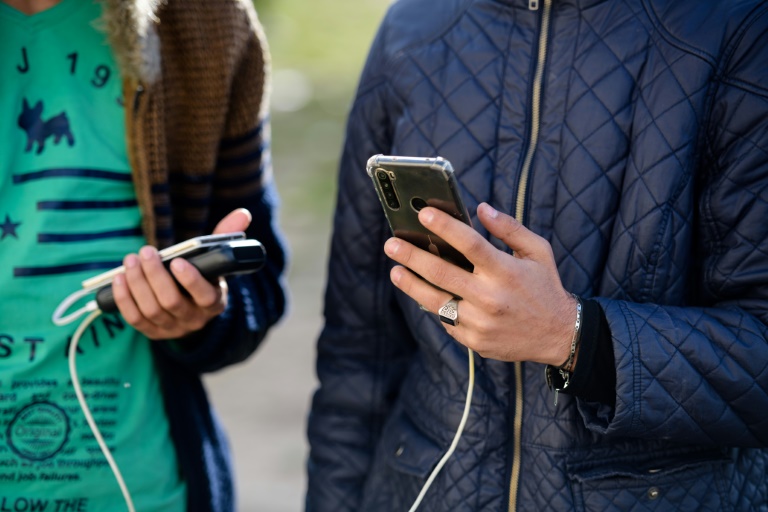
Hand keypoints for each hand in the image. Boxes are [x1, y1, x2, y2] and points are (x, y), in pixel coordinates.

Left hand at [111, 208, 251, 339]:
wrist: (191, 306)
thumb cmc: (203, 275)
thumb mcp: (215, 258)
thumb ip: (226, 235)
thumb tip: (243, 214)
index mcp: (214, 301)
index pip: (205, 296)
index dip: (191, 280)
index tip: (177, 262)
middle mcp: (195, 319)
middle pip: (171, 302)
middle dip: (155, 275)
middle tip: (146, 252)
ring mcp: (172, 328)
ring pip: (151, 310)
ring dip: (137, 283)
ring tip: (130, 260)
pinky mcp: (153, 332)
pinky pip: (135, 319)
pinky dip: (124, 299)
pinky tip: (119, 279)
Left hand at [384, 203, 576, 365]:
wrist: (559, 335)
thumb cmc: (545, 287)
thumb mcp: (538, 251)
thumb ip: (509, 228)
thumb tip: (481, 209)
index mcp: (506, 271)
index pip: (470, 244)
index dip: (445, 227)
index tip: (423, 214)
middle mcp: (491, 298)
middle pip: (442, 273)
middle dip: (412, 256)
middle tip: (391, 244)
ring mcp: (480, 323)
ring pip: (436, 301)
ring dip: (411, 284)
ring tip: (395, 271)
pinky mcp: (474, 341)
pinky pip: (446, 320)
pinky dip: (434, 305)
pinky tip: (421, 293)